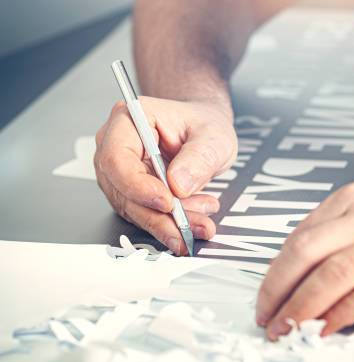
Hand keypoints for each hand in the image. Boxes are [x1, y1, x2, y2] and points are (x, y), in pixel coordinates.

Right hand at [94, 97, 236, 254]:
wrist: (204, 132)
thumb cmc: (202, 125)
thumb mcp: (213, 136)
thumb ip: (199, 158)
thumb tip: (179, 184)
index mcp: (130, 120)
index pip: (117, 158)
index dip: (138, 186)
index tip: (167, 202)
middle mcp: (117, 146)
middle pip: (123, 189)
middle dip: (158, 215)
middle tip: (187, 228)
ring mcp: (121, 171)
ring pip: (134, 208)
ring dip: (167, 223)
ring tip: (200, 225)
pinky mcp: (131, 192)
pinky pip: (145, 214)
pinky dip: (170, 223)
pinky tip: (194, 220)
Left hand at [255, 182, 353, 339]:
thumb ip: (341, 232)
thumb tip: (303, 268)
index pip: (298, 236)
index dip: (275, 272)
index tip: (267, 295)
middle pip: (304, 254)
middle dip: (276, 292)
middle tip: (267, 316)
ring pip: (327, 278)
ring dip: (300, 310)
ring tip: (287, 329)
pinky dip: (337, 319)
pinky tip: (325, 330)